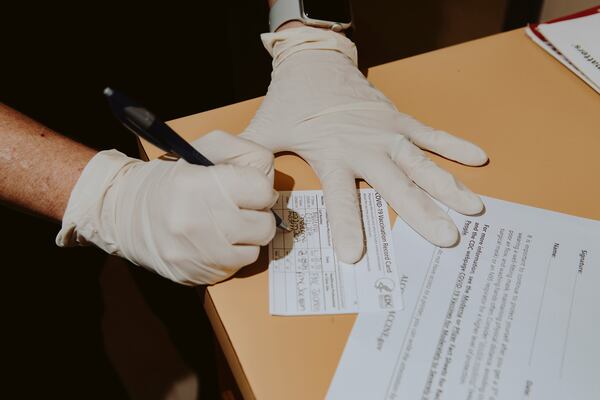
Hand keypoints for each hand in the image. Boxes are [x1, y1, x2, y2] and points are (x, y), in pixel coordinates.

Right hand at [56, 131, 277, 284]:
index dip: (259, 187)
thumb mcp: (205, 149)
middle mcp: (198, 223)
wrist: (124, 213)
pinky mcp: (197, 276)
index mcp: (200, 185)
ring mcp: (198, 255)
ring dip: (247, 236)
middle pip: (264, 225)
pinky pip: (236, 267)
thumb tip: (270, 180)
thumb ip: (245, 154)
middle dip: (257, 213)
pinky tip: (216, 240)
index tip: (247, 187)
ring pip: (254, 250)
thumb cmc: (171, 178)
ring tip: (227, 224)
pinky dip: (233, 253)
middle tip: (239, 207)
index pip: (262, 189)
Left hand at [242, 27, 487, 263]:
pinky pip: (430, 134)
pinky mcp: (398, 119)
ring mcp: (386, 132)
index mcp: (333, 155)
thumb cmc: (292, 101)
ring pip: (421, 163)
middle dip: (421, 213)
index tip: (355, 256)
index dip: (346, 227)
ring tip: (472, 209)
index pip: (340, 198)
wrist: (314, 63)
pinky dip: (454, 146)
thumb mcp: (267, 130)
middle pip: (395, 185)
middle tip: (445, 238)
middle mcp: (365, 147)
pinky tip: (478, 159)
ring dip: (448, 186)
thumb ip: (251, 160)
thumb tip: (232, 186)